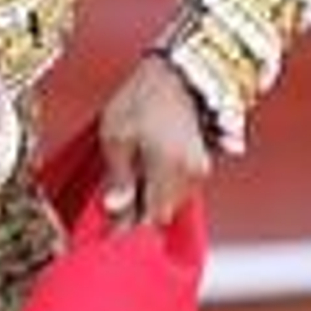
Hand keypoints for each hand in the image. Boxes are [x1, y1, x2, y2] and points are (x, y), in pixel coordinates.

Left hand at [96, 54, 210, 230]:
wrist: (177, 72)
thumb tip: (115, 210)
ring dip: (150, 201)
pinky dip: (161, 187)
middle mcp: (191, 174)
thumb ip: (119, 177)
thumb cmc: (141, 98)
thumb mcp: (117, 135)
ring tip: (126, 195)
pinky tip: (145, 178)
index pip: (148, 218)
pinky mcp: (203, 160)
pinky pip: (179, 186)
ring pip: (172, 201)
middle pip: (161, 213)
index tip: (107, 239)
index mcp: (169, 170)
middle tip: (112, 219)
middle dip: (138, 216)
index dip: (127, 230)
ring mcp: (200, 168)